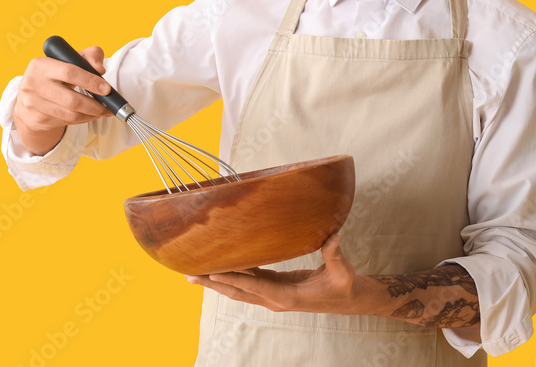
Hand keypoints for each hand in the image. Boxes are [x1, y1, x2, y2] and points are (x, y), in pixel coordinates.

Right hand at [13, 45, 112, 155]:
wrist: (30, 97)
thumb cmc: (55, 76)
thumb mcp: (69, 60)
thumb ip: (89, 56)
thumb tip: (99, 69)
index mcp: (40, 65)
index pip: (70, 72)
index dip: (90, 81)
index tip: (107, 89)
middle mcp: (32, 84)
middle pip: (71, 100)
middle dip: (94, 105)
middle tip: (108, 106)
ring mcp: (33, 104)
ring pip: (70, 114)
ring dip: (91, 115)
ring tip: (102, 111)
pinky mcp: (37, 120)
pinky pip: (66, 122)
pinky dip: (82, 120)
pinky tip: (89, 115)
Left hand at [185, 234, 368, 314]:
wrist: (347, 300)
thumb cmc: (343, 286)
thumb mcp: (343, 272)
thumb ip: (335, 254)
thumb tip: (333, 236)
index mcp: (288, 296)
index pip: (256, 287)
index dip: (234, 279)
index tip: (213, 273)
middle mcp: (275, 299)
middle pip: (238, 291)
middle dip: (212, 283)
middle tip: (188, 274)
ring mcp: (272, 296)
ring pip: (239, 289)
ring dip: (215, 281)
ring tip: (192, 272)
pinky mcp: (273, 288)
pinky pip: (247, 282)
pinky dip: (231, 274)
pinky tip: (217, 265)